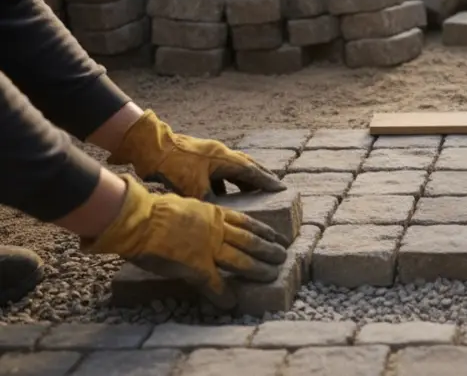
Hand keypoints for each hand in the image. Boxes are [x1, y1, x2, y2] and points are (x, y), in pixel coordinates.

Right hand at [82, 175, 289, 307]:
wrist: (140, 218)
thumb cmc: (154, 210)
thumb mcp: (186, 205)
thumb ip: (198, 214)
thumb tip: (198, 215)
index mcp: (214, 214)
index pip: (247, 222)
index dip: (265, 230)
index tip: (278, 236)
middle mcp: (217, 231)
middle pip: (251, 241)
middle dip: (269, 249)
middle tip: (284, 256)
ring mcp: (209, 248)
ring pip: (241, 260)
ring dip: (258, 269)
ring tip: (273, 275)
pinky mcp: (196, 266)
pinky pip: (214, 284)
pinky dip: (223, 295)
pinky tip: (230, 303)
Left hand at [107, 110, 284, 198]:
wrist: (150, 146)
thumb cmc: (172, 164)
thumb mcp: (193, 187)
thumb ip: (209, 201)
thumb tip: (221, 218)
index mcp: (223, 158)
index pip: (252, 170)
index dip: (267, 181)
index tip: (281, 189)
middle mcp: (220, 154)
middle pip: (247, 166)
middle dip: (260, 177)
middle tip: (273, 187)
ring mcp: (209, 154)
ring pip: (233, 168)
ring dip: (243, 180)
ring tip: (252, 192)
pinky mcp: (198, 158)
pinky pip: (219, 171)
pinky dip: (225, 182)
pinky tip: (222, 194)